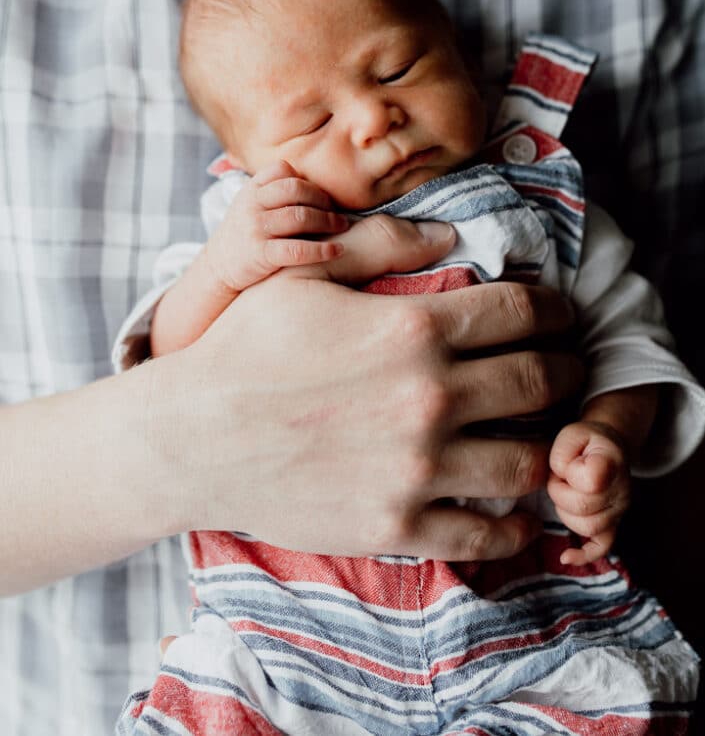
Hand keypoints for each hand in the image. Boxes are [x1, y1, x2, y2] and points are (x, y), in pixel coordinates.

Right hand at [149, 214, 581, 561]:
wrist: (192, 439)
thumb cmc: (244, 349)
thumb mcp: (303, 277)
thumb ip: (379, 247)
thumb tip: (448, 233)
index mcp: (412, 329)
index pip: (523, 312)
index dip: (554, 309)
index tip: (558, 315)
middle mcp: (429, 397)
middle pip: (542, 382)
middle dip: (566, 369)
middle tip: (565, 368)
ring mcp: (418, 468)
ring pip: (528, 459)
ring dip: (548, 443)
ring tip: (541, 434)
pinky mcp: (398, 523)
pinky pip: (486, 531)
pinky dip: (513, 522)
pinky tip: (513, 509)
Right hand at [205, 160, 348, 292]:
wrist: (218, 268)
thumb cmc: (247, 234)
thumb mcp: (252, 205)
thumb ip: (275, 192)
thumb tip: (318, 185)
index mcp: (252, 189)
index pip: (282, 169)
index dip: (307, 181)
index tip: (323, 196)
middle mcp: (252, 205)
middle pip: (295, 190)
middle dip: (323, 199)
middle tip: (339, 212)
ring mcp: (255, 228)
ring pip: (299, 217)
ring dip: (327, 221)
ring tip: (342, 227)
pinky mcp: (260, 255)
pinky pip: (297, 249)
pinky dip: (321, 250)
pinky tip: (337, 250)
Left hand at [547, 420, 630, 564]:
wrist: (609, 447)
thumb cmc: (586, 442)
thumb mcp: (571, 433)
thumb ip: (563, 452)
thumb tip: (563, 478)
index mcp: (612, 462)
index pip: (590, 480)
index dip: (569, 473)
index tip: (567, 463)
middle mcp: (622, 490)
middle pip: (582, 507)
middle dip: (559, 492)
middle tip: (560, 478)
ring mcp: (620, 510)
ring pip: (587, 527)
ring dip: (565, 511)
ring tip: (567, 491)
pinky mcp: (613, 524)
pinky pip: (603, 547)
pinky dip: (585, 555)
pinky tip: (566, 557)